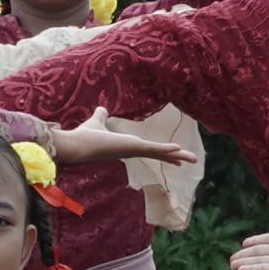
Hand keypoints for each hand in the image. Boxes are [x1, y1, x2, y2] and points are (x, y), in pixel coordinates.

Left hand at [40, 111, 191, 168]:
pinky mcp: (133, 148)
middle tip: (190, 161)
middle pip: (158, 154)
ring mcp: (133, 150)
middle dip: (175, 157)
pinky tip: (180, 150)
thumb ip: (100, 116)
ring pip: (160, 153)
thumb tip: (101, 109)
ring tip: (193, 158)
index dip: (162, 152)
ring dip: (177, 155)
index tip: (173, 156)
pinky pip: (154, 149)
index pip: (148, 150)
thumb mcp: (96, 122)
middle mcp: (132, 151)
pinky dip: (167, 150)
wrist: (76, 146)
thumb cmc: (84, 137)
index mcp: (126, 146)